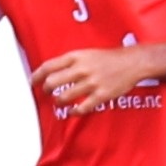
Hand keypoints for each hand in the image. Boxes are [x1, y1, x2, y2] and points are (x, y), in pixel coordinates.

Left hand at [30, 47, 153, 117]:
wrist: (132, 62)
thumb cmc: (109, 58)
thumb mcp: (87, 53)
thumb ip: (71, 62)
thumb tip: (53, 71)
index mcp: (76, 56)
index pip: (48, 66)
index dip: (37, 76)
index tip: (33, 81)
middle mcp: (82, 69)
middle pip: (53, 82)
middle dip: (46, 90)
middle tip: (47, 92)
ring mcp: (91, 83)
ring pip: (64, 97)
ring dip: (58, 102)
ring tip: (59, 103)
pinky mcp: (101, 95)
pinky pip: (82, 108)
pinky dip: (74, 112)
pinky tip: (72, 112)